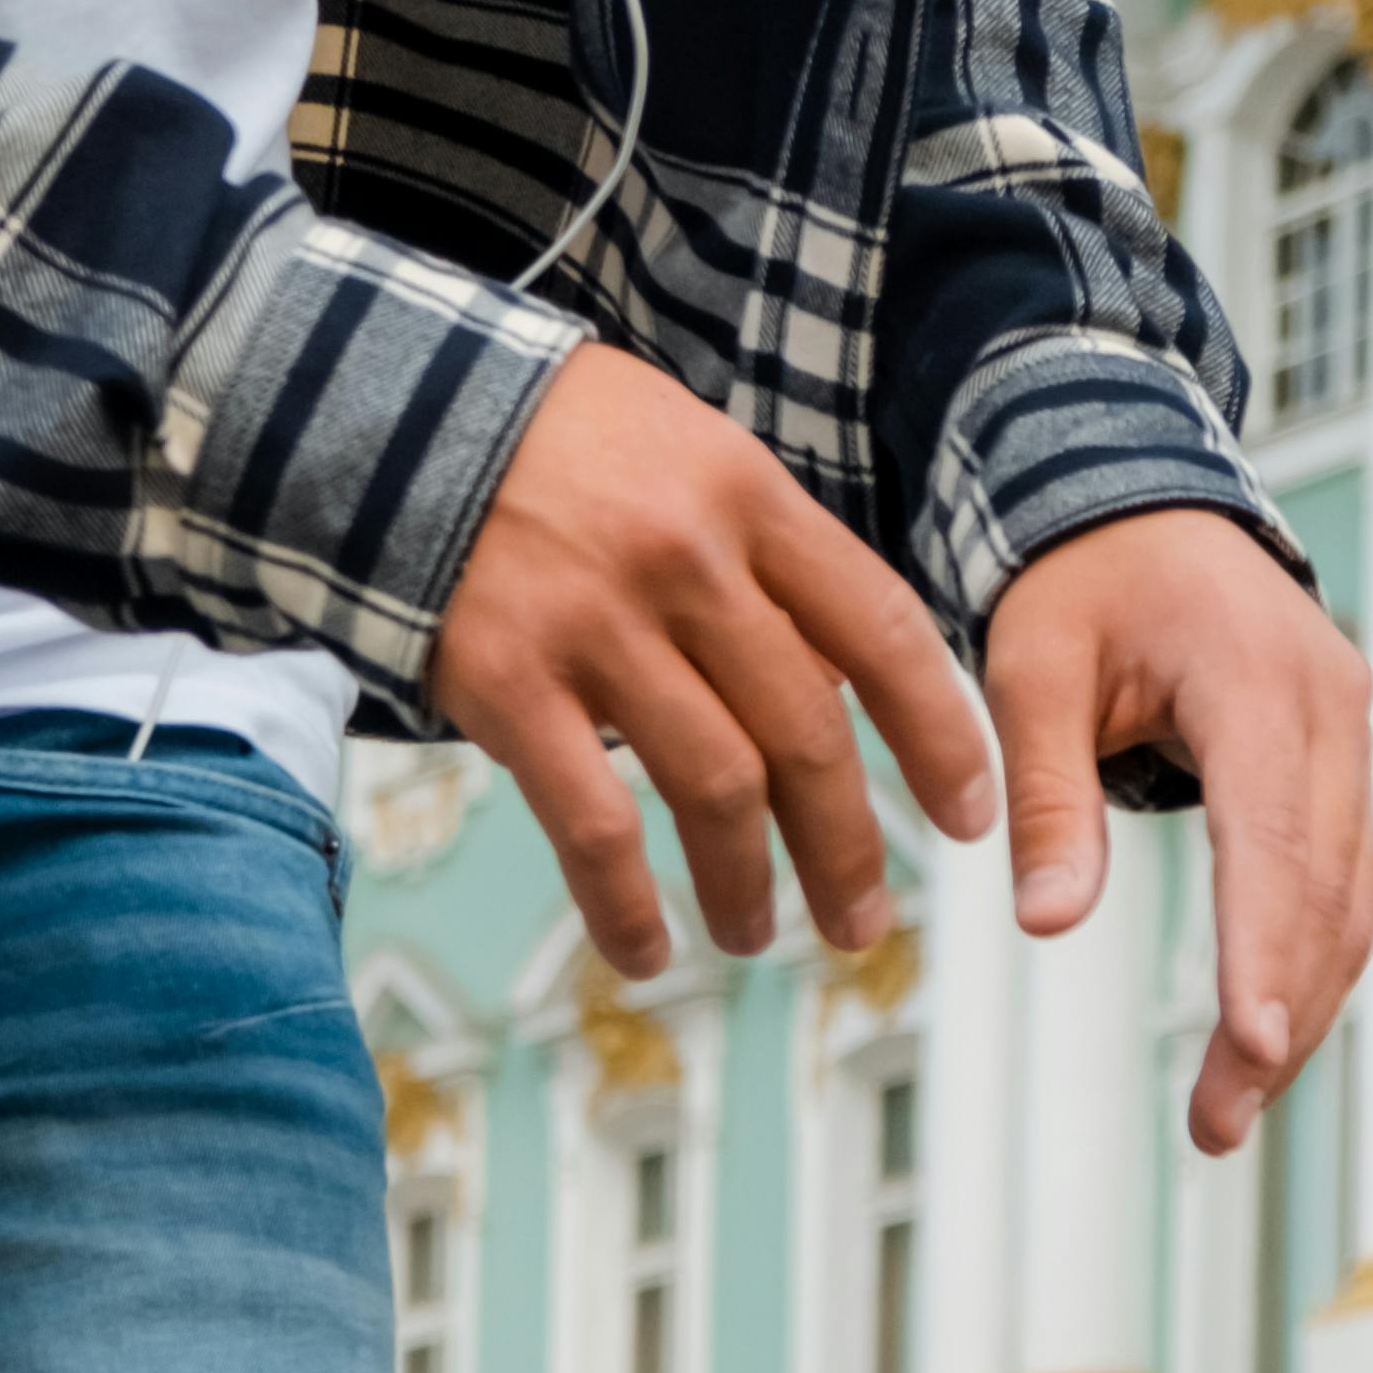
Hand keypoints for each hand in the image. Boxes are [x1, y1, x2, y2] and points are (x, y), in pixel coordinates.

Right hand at [430, 346, 998, 979]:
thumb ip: (768, 563)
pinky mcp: (506, 683)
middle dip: (847, 847)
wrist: (406, 420)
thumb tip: (842, 685)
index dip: (936, 736)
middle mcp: (687, 565)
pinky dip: (626, 904)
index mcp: (750, 502)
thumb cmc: (564, 450)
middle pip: (804, 733)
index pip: (879, 633)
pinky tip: (646, 952)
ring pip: (711, 788)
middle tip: (862, 922)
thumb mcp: (695, 463)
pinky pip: (588, 823)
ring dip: (746, 885)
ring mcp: (595, 626)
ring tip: (758, 936)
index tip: (967, 815)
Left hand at [987, 513, 1372, 1155]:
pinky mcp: (1335, 771)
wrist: (1141, 513)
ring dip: (1300, 1008)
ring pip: (1347, 899)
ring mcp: (1346, 741)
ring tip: (1230, 1112)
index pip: (1274, 835)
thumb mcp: (1032, 673)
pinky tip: (1263, 1039)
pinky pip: (1338, 881)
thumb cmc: (1080, 584)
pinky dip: (1305, 963)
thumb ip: (1047, 795)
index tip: (1255, 1045)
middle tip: (1218, 1123)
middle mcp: (1330, 711)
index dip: (1265, 949)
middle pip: (1324, 889)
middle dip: (1278, 1015)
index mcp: (1258, 679)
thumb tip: (1049, 921)